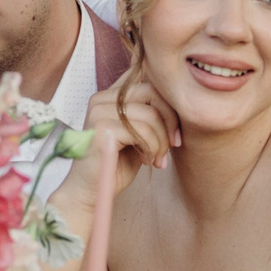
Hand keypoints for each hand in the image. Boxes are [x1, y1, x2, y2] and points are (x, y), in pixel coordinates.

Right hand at [54, 64, 176, 213]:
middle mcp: (101, 98)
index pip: (146, 77)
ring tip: (157, 158)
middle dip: (170, 120)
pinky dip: (153, 148)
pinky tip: (148, 161)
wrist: (90, 193)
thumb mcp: (140, 133)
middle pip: (153, 91)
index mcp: (110, 95)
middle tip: (173, 144)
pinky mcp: (101, 128)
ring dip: (161, 141)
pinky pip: (142, 131)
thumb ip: (151, 113)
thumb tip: (180, 101)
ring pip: (150, 115)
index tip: (174, 128)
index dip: (167, 100)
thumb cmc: (117, 164)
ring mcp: (99, 111)